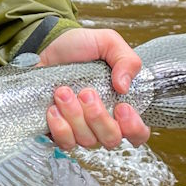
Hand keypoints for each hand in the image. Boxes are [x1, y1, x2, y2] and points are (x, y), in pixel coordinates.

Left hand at [38, 27, 149, 149]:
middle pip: (111, 139)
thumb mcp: (108, 42)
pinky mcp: (59, 131)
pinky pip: (65, 143)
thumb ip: (126, 60)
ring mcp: (80, 129)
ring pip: (86, 140)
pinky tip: (53, 109)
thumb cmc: (79, 46)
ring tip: (62, 92)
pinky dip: (59, 127)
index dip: (133, 127)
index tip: (122, 107)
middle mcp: (102, 122)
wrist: (47, 45)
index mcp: (120, 104)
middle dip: (98, 117)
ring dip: (74, 116)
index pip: (138, 133)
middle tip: (86, 93)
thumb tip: (124, 86)